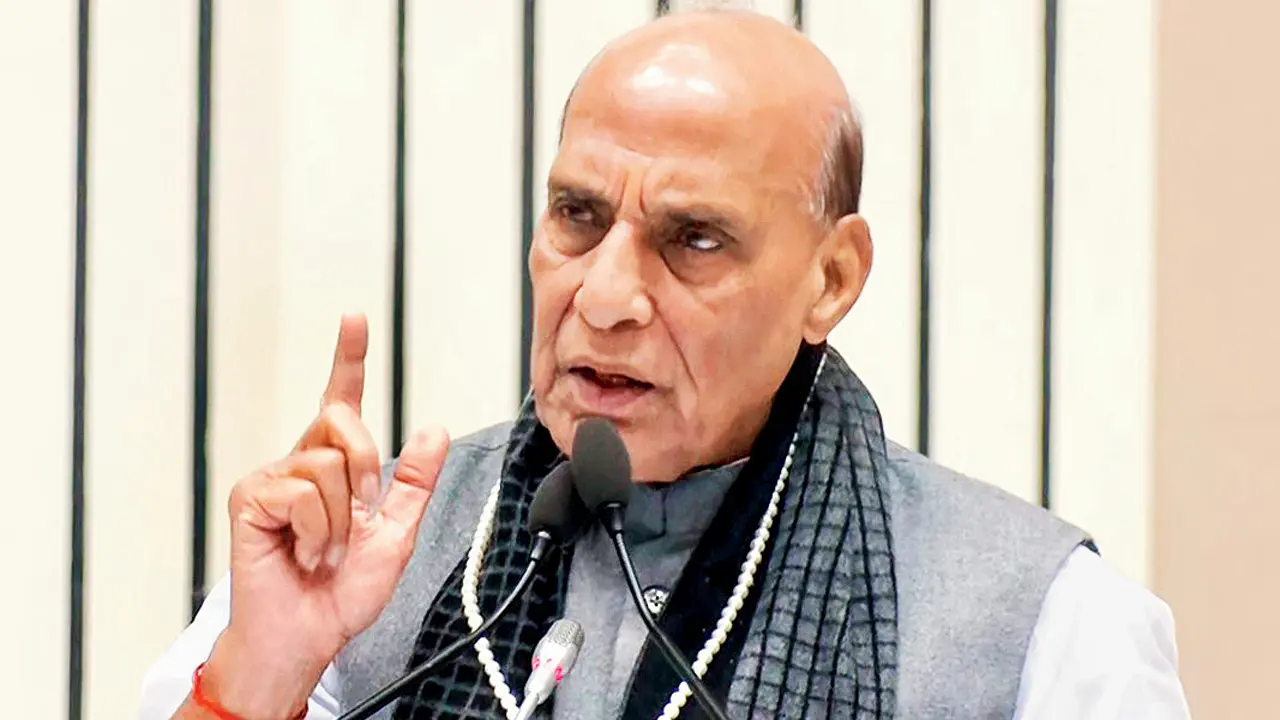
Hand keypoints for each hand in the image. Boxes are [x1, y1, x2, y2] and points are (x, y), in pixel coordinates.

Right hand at [199, 314, 449, 717]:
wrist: (309, 635)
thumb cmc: (341, 593)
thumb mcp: (396, 534)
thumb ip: (414, 482)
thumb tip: (432, 430)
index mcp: (335, 467)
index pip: (343, 402)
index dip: (349, 358)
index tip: (355, 317)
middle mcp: (300, 463)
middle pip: (345, 423)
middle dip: (365, 472)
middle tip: (354, 520)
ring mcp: (272, 479)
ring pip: (328, 464)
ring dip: (339, 520)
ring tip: (322, 550)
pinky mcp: (250, 498)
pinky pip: (302, 493)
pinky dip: (315, 531)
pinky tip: (301, 553)